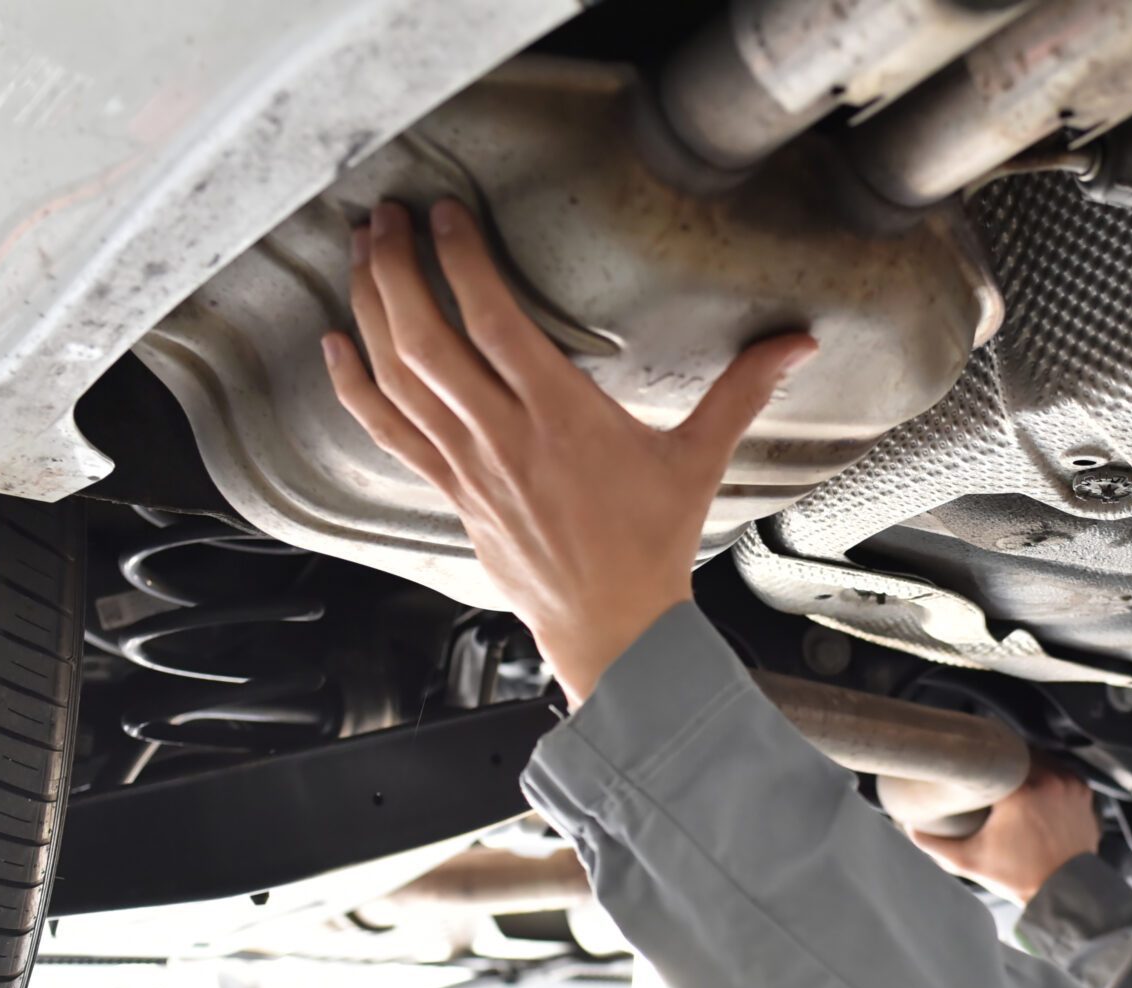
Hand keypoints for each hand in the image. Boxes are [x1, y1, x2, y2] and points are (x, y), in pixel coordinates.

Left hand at [321, 198, 816, 704]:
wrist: (614, 628)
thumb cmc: (650, 549)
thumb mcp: (699, 461)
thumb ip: (741, 392)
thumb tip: (796, 343)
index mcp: (563, 418)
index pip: (495, 320)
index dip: (462, 259)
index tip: (448, 215)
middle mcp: (505, 437)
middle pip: (427, 338)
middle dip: (398, 268)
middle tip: (389, 218)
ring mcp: (469, 466)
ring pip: (399, 377)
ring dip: (372, 309)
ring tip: (363, 256)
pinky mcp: (452, 492)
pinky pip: (389, 433)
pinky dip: (355, 387)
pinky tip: (336, 348)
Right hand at [909, 766, 1101, 905]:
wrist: (1064, 891)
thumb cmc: (1019, 877)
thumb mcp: (970, 860)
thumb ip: (935, 844)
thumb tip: (909, 827)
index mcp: (1020, 790)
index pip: (995, 755)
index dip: (983, 756)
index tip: (975, 761)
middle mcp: (1048, 780)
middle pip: (1020, 753)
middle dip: (1006, 760)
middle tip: (991, 769)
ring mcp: (1069, 785)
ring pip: (1043, 759)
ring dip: (1028, 764)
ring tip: (1012, 775)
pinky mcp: (1084, 793)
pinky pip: (1063, 771)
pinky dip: (1051, 775)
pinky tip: (1038, 785)